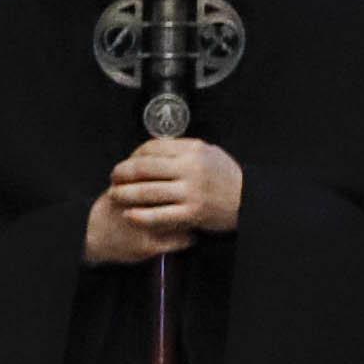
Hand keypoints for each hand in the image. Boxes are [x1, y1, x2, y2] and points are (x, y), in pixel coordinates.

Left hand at [87, 138, 243, 261]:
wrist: (250, 200)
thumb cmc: (226, 177)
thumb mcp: (208, 153)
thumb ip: (181, 150)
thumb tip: (150, 148)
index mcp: (193, 150)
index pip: (151, 148)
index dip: (132, 155)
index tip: (126, 162)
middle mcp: (191, 169)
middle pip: (143, 168)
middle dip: (121, 173)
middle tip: (113, 178)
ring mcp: (191, 192)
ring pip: (146, 192)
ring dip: (124, 194)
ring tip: (114, 195)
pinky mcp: (192, 213)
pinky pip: (158, 215)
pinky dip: (139, 215)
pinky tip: (129, 214)